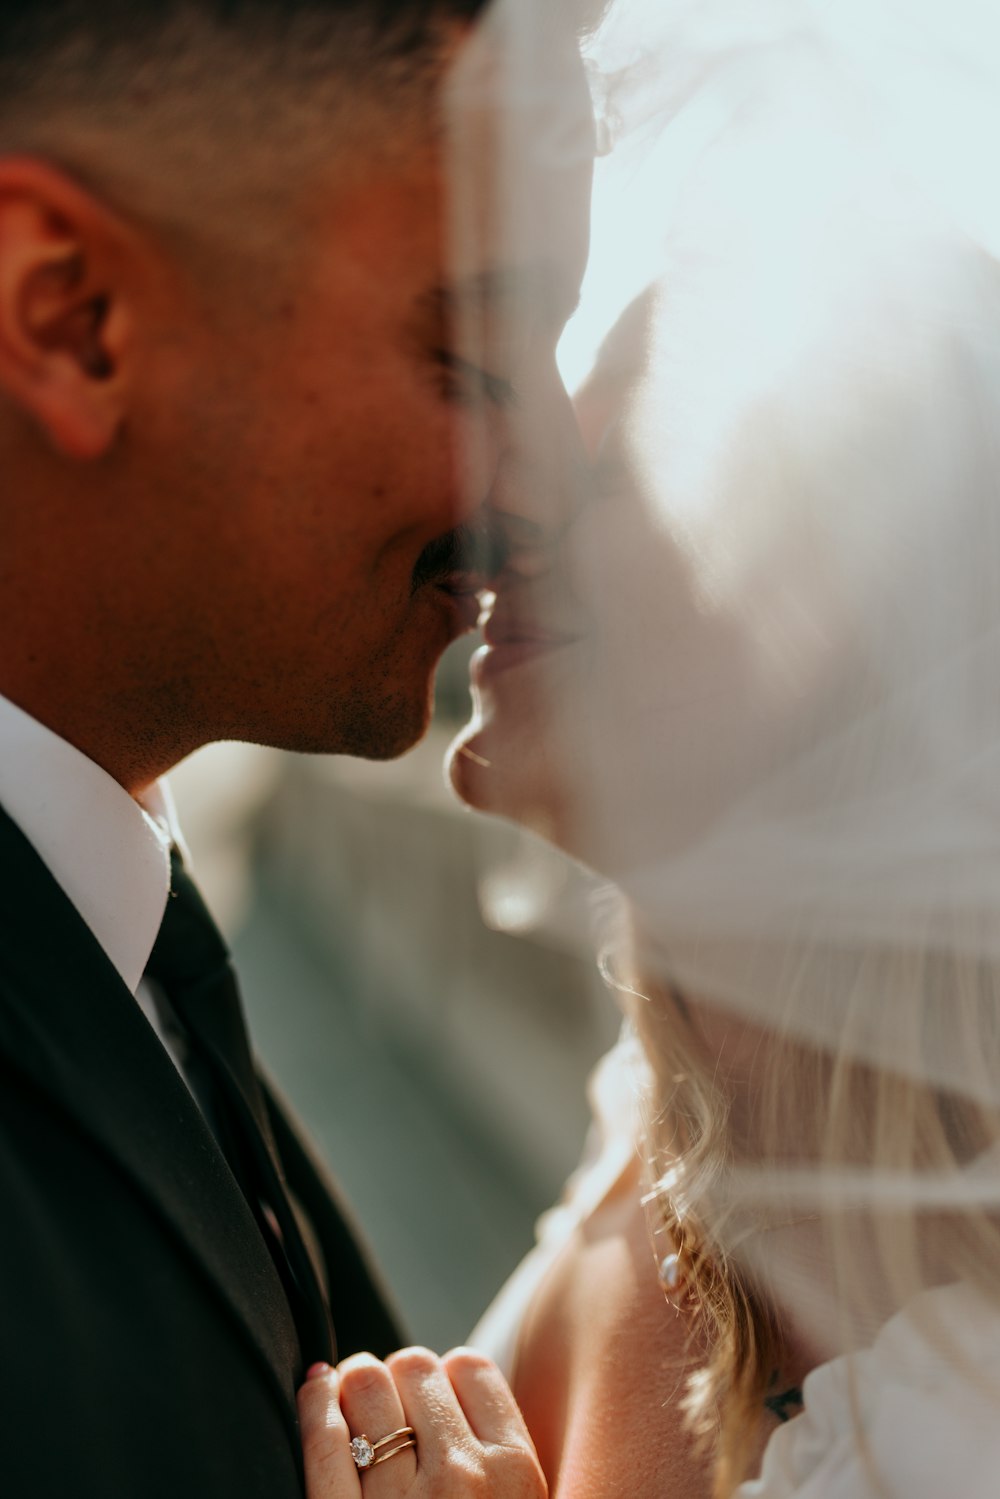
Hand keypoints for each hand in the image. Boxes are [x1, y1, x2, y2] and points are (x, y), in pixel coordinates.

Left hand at [298, 1347, 546, 1498]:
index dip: (441, 1378)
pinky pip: (324, 1438)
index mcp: (515, 1472)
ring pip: (365, 1385)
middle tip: (382, 1407)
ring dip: (350, 1385)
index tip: (424, 1401)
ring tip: (350, 1406)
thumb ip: (495, 1445)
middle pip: (415, 1366)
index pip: (469, 1367)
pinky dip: (313, 1403)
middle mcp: (463, 1481)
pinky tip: (314, 1394)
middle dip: (394, 1378)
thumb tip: (452, 1367)